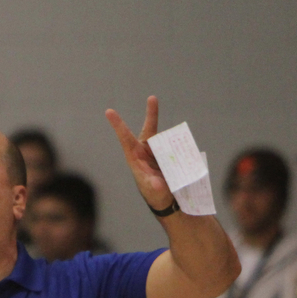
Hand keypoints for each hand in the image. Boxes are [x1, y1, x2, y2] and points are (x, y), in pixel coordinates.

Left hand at [105, 96, 173, 212]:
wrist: (170, 199)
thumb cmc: (156, 196)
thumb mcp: (155, 193)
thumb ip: (155, 187)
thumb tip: (158, 184)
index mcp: (136, 158)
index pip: (125, 139)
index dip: (118, 125)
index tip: (109, 112)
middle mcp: (146, 151)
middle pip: (149, 129)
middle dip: (152, 114)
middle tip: (152, 98)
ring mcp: (159, 150)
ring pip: (165, 136)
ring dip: (174, 136)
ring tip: (177, 144)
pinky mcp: (171, 152)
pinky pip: (177, 143)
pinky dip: (183, 144)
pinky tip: (188, 152)